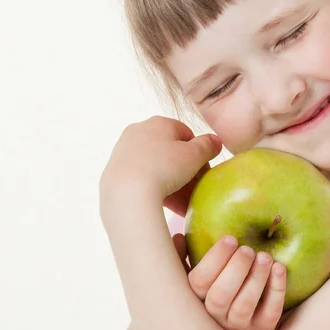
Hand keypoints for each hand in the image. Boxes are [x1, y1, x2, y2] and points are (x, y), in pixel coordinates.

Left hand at [99, 116, 222, 227]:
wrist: (126, 194)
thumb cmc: (164, 168)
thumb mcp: (194, 155)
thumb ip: (208, 145)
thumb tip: (215, 140)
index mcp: (157, 123)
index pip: (185, 133)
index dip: (198, 152)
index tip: (203, 170)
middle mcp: (137, 133)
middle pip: (169, 152)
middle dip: (185, 171)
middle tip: (195, 189)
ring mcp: (123, 153)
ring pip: (155, 168)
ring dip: (172, 184)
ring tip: (184, 204)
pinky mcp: (113, 174)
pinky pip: (141, 180)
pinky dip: (155, 191)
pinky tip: (166, 206)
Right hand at [172, 233, 290, 329]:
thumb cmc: (209, 298)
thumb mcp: (192, 282)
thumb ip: (181, 259)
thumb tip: (178, 236)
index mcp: (196, 298)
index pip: (199, 281)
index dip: (215, 258)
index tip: (230, 238)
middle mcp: (214, 316)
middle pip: (221, 295)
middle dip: (236, 268)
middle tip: (248, 249)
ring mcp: (238, 327)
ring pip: (245, 304)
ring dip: (257, 278)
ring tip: (265, 256)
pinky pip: (270, 313)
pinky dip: (276, 290)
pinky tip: (279, 269)